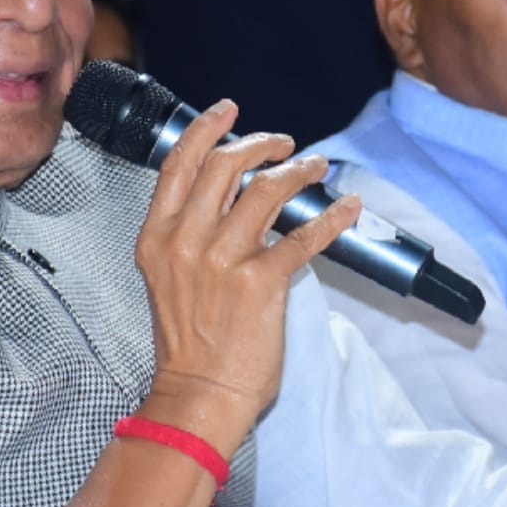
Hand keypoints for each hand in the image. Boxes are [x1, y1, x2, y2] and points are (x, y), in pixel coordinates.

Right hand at [132, 99, 359, 453]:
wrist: (199, 394)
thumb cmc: (188, 345)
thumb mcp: (169, 279)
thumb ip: (190, 237)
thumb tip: (231, 204)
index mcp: (158, 237)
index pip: (180, 164)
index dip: (208, 129)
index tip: (230, 111)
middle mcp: (186, 240)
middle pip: (226, 164)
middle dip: (261, 144)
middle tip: (285, 144)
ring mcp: (223, 258)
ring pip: (268, 189)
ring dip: (301, 171)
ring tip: (318, 168)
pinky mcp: (261, 281)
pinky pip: (304, 234)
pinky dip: (333, 216)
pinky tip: (349, 206)